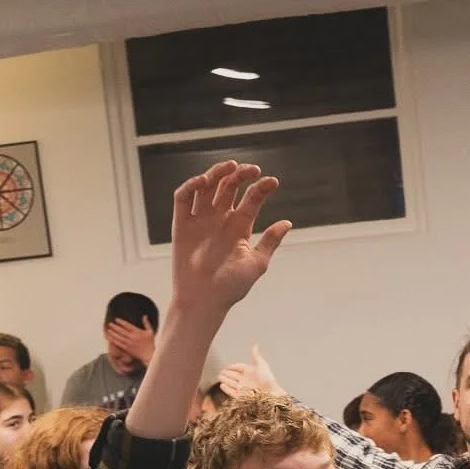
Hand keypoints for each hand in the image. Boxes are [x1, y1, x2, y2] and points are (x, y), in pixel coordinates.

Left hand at [106, 315, 154, 366]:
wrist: (149, 355)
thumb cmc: (150, 343)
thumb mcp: (150, 332)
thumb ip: (146, 323)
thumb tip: (144, 316)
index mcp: (137, 332)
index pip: (127, 325)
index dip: (121, 322)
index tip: (116, 319)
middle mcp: (132, 337)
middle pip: (121, 331)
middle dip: (115, 327)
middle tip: (110, 324)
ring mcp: (129, 343)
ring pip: (119, 337)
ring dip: (113, 333)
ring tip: (108, 330)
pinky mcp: (128, 349)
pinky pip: (120, 344)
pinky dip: (115, 341)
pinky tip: (111, 338)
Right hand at [171, 163, 290, 313]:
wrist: (204, 301)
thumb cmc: (231, 287)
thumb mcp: (256, 263)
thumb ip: (270, 241)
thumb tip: (287, 223)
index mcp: (240, 227)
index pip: (252, 199)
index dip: (262, 187)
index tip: (273, 182)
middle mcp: (220, 220)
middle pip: (229, 187)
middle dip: (241, 174)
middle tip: (252, 169)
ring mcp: (201, 220)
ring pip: (207, 186)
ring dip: (217, 173)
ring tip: (230, 167)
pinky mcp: (182, 224)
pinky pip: (183, 198)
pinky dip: (191, 185)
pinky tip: (203, 181)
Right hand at [219, 344, 279, 397]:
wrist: (271, 393)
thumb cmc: (267, 379)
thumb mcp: (261, 364)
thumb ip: (255, 356)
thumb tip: (255, 345)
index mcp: (250, 372)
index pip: (240, 368)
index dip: (233, 366)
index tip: (228, 366)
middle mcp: (246, 380)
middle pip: (234, 376)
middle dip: (227, 373)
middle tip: (221, 371)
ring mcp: (243, 388)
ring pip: (232, 383)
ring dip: (225, 380)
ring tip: (219, 377)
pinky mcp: (241, 396)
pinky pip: (232, 392)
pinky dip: (227, 389)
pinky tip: (222, 385)